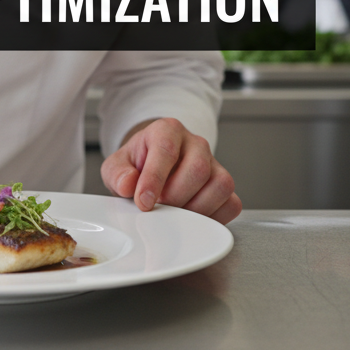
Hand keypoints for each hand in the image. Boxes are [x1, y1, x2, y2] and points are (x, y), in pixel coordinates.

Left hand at [100, 118, 241, 223]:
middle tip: (159, 208)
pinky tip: (192, 218)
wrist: (152, 166)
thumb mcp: (117, 165)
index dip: (155, 179)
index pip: (166, 151)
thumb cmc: (137, 165)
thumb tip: (128, 184)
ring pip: (220, 185)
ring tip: (175, 214)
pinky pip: (231, 203)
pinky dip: (214, 218)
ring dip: (196, 209)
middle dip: (175, 197)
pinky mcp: (224, 185)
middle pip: (198, 169)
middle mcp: (196, 144)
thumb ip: (117, 173)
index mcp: (167, 130)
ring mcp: (214, 163)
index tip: (143, 202)